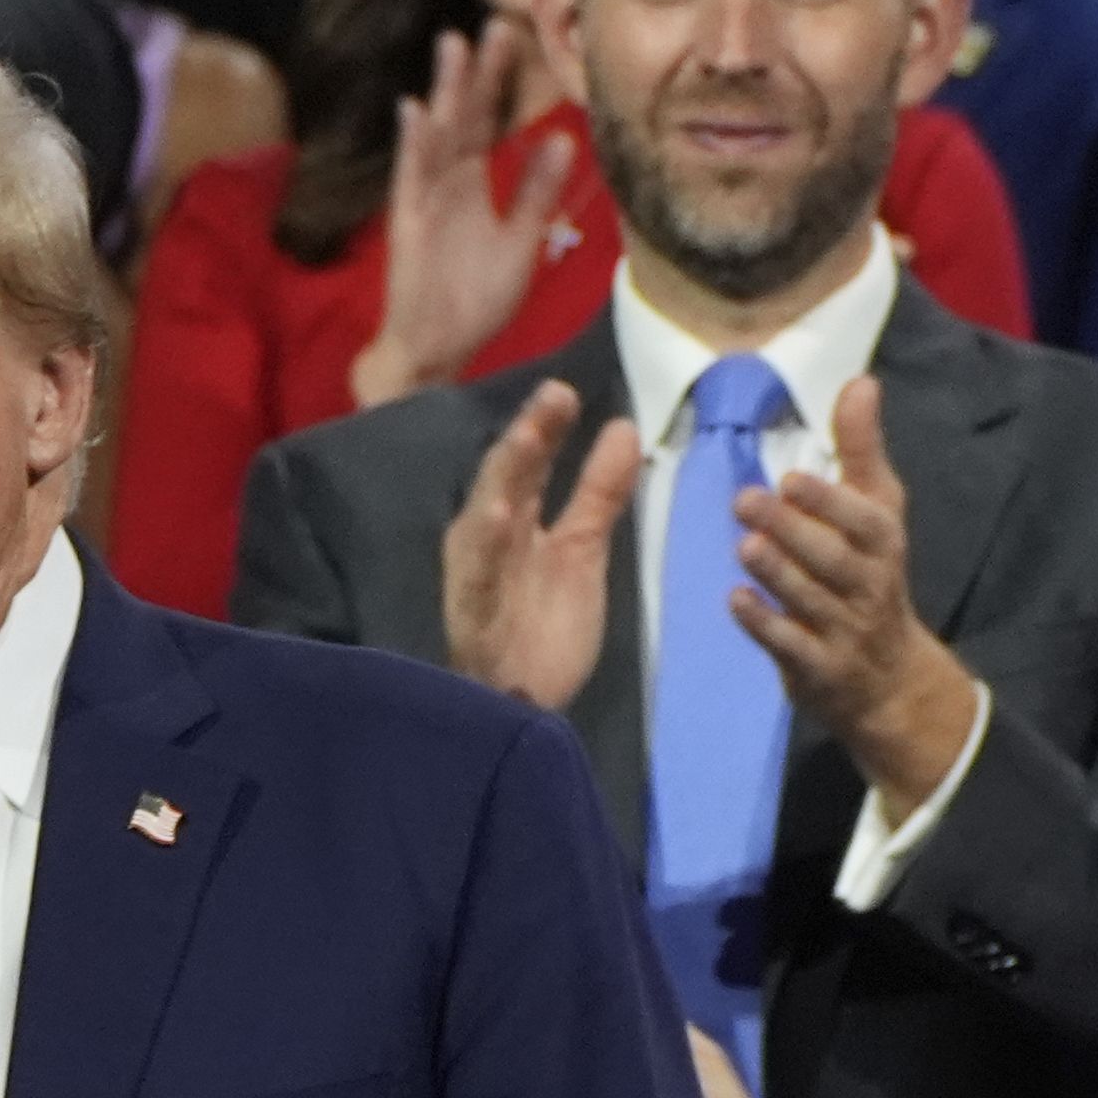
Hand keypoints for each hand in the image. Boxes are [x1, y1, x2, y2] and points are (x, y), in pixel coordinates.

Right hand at [354, 22, 574, 408]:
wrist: (438, 349)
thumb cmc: (475, 300)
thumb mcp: (521, 240)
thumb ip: (537, 191)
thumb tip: (563, 140)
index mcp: (472, 187)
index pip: (486, 122)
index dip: (498, 82)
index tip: (514, 36)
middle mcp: (446, 186)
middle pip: (462, 118)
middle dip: (475, 73)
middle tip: (492, 24)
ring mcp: (425, 203)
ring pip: (436, 137)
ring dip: (444, 94)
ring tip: (453, 48)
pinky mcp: (409, 226)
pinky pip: (411, 180)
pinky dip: (413, 147)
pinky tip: (415, 112)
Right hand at [440, 378, 638, 710]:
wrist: (519, 706)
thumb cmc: (543, 628)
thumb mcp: (581, 550)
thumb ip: (598, 492)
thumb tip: (624, 427)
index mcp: (512, 523)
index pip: (528, 466)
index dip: (544, 428)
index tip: (566, 392)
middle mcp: (488, 540)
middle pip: (508, 479)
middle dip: (528, 438)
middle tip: (554, 396)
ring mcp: (478, 575)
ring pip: (487, 516)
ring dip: (505, 479)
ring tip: (527, 439)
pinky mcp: (473, 613)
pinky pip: (476, 576)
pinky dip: (484, 544)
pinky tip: (496, 514)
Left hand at [728, 376, 981, 816]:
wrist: (890, 678)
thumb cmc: (872, 575)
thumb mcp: (877, 511)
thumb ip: (860, 450)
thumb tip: (860, 381)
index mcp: (882, 543)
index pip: (864, 520)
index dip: (831, 502)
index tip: (792, 477)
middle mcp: (868, 586)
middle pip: (833, 558)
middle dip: (792, 530)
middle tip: (745, 500)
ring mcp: (844, 630)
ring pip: (811, 600)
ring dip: (777, 573)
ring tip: (743, 545)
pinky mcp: (818, 668)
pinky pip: (792, 647)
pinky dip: (765, 626)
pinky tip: (736, 601)